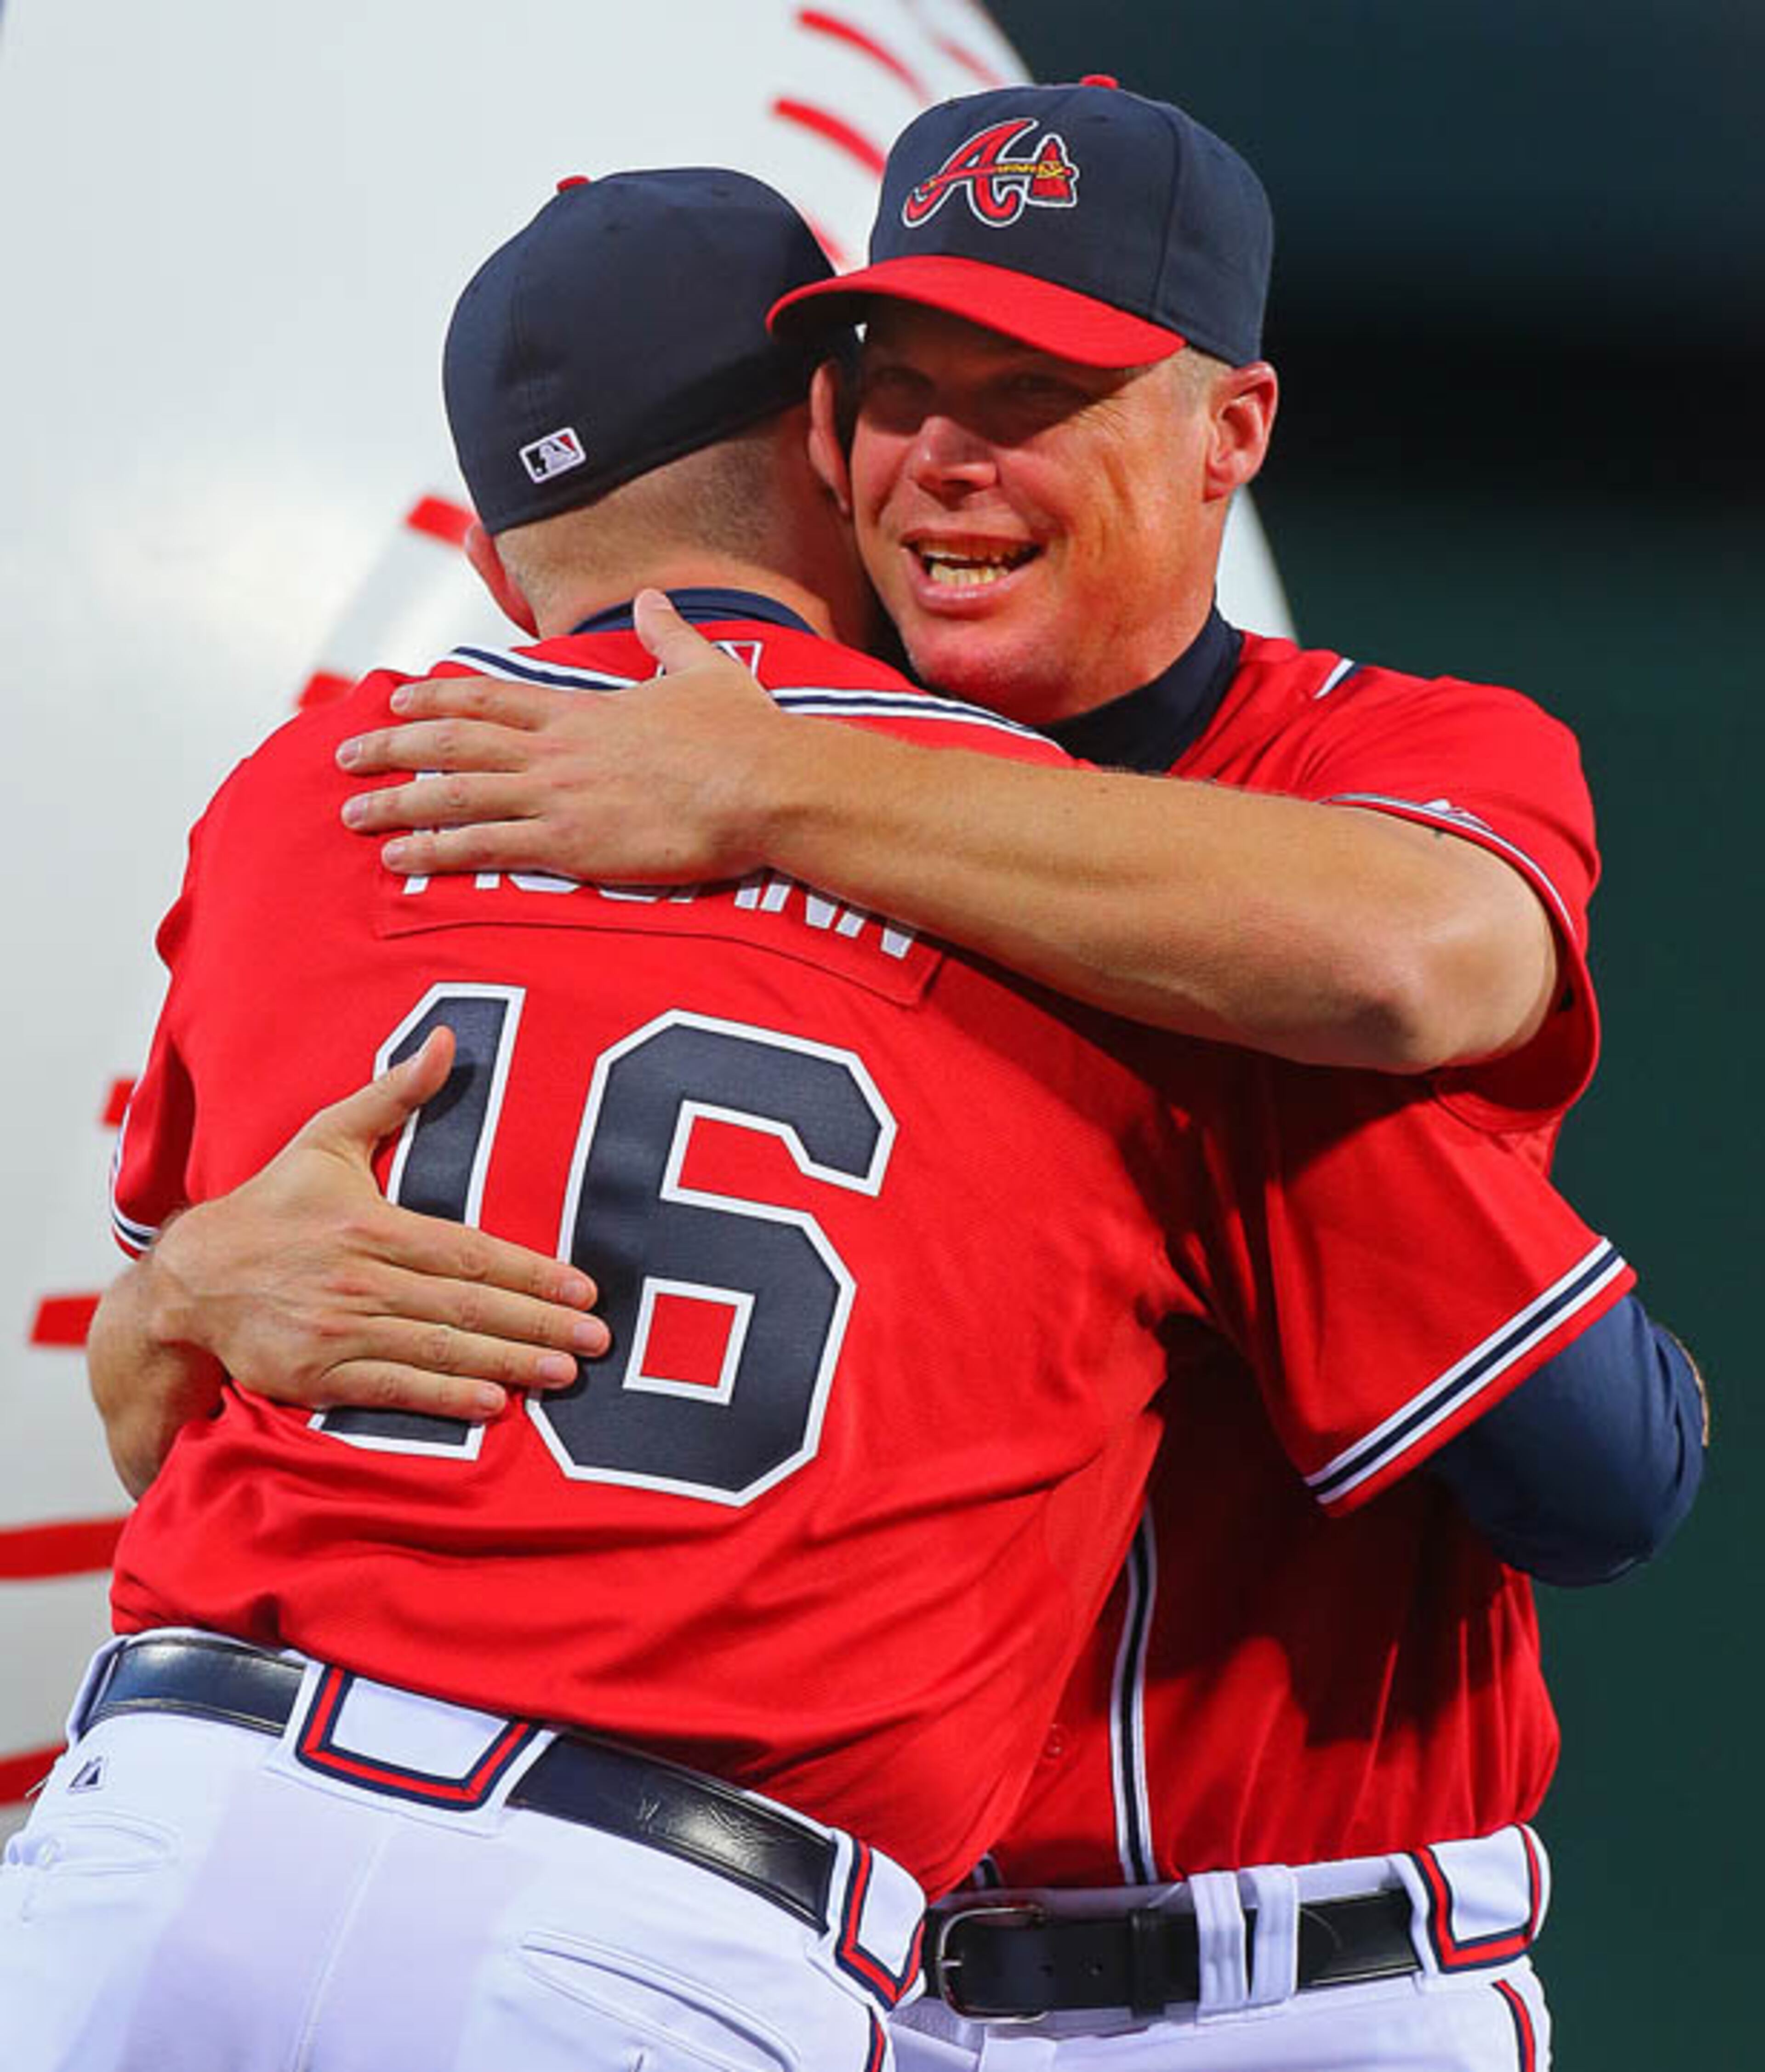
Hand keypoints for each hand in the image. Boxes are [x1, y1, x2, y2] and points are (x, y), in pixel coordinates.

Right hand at [140, 1028, 609, 1420]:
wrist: (188, 1280)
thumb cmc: (271, 1206)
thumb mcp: (327, 1138)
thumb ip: (393, 1095)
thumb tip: (446, 1040)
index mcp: (372, 1225)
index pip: (471, 1253)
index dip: (532, 1274)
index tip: (584, 1290)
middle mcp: (361, 1280)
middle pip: (467, 1306)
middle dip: (538, 1325)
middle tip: (599, 1342)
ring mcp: (338, 1331)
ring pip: (438, 1349)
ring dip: (506, 1364)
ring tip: (564, 1374)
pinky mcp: (315, 1376)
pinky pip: (391, 1389)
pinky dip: (442, 1398)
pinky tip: (492, 1404)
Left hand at [336, 591, 793, 883]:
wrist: (765, 784)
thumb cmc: (747, 734)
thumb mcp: (707, 670)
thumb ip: (670, 636)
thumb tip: (653, 601)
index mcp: (584, 710)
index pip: (491, 698)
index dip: (437, 699)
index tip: (396, 698)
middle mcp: (557, 749)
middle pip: (453, 742)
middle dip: (391, 747)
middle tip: (345, 754)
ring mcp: (558, 796)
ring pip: (454, 794)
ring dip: (395, 803)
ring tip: (352, 815)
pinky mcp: (570, 845)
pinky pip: (484, 846)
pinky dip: (434, 849)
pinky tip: (398, 858)